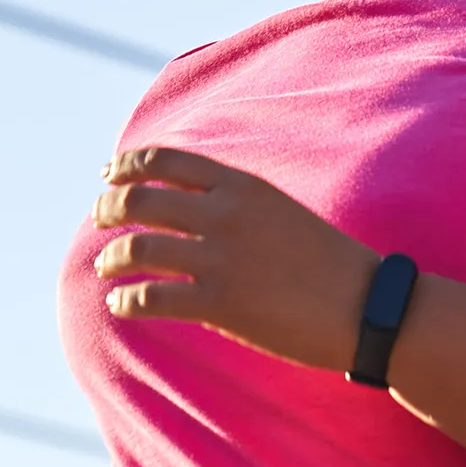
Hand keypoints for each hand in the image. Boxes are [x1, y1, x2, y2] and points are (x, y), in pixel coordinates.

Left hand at [91, 146, 380, 371]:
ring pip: (136, 248)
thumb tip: (189, 212)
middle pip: (141, 199)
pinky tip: (121, 304)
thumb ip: (236, 205)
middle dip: (109, 208)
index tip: (108, 175)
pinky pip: (150, 298)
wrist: (365, 305)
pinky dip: (126, 301)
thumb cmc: (327, 263)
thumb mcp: (281, 212)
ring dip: (111, 257)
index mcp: (243, 187)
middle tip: (100, 219)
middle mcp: (226, 215)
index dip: (128, 165)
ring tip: (105, 267)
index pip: (167, 160)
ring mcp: (220, 258)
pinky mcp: (219, 303)